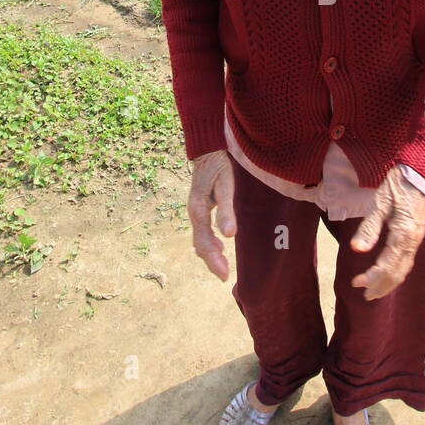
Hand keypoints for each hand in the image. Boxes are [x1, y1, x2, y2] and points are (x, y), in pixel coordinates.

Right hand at [187, 149, 236, 280]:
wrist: (208, 148)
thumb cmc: (219, 166)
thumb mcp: (225, 185)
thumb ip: (226, 210)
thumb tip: (230, 235)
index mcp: (198, 210)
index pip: (204, 242)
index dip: (213, 259)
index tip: (224, 275)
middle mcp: (194, 212)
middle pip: (200, 243)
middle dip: (211, 261)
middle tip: (224, 276)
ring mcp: (195, 210)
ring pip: (199, 238)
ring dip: (209, 254)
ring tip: (221, 267)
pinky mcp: (200, 206)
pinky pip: (201, 230)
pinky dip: (208, 242)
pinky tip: (219, 246)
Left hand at [350, 166, 424, 300]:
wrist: (420, 172)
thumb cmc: (397, 183)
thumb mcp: (379, 202)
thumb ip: (369, 227)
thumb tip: (357, 250)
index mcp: (403, 235)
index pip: (386, 266)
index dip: (371, 278)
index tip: (355, 284)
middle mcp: (413, 241)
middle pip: (397, 272)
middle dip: (381, 286)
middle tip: (365, 296)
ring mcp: (417, 239)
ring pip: (404, 268)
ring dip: (390, 282)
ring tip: (376, 291)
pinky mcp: (416, 235)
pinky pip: (407, 260)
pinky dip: (397, 272)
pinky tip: (390, 274)